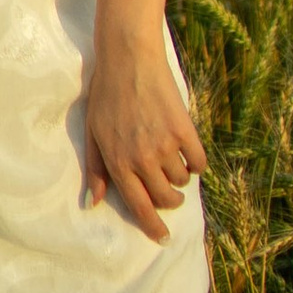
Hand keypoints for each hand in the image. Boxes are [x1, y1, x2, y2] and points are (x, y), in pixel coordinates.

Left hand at [82, 29, 206, 243]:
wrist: (129, 56)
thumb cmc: (106, 93)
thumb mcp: (93, 133)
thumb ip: (95, 170)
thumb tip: (93, 203)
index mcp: (119, 164)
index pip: (140, 208)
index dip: (154, 226)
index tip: (163, 236)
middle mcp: (143, 159)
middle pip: (165, 198)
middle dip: (170, 201)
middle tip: (170, 193)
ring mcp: (165, 144)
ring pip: (182, 180)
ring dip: (180, 177)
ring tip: (173, 161)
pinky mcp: (184, 128)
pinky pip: (199, 161)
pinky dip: (197, 162)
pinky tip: (189, 153)